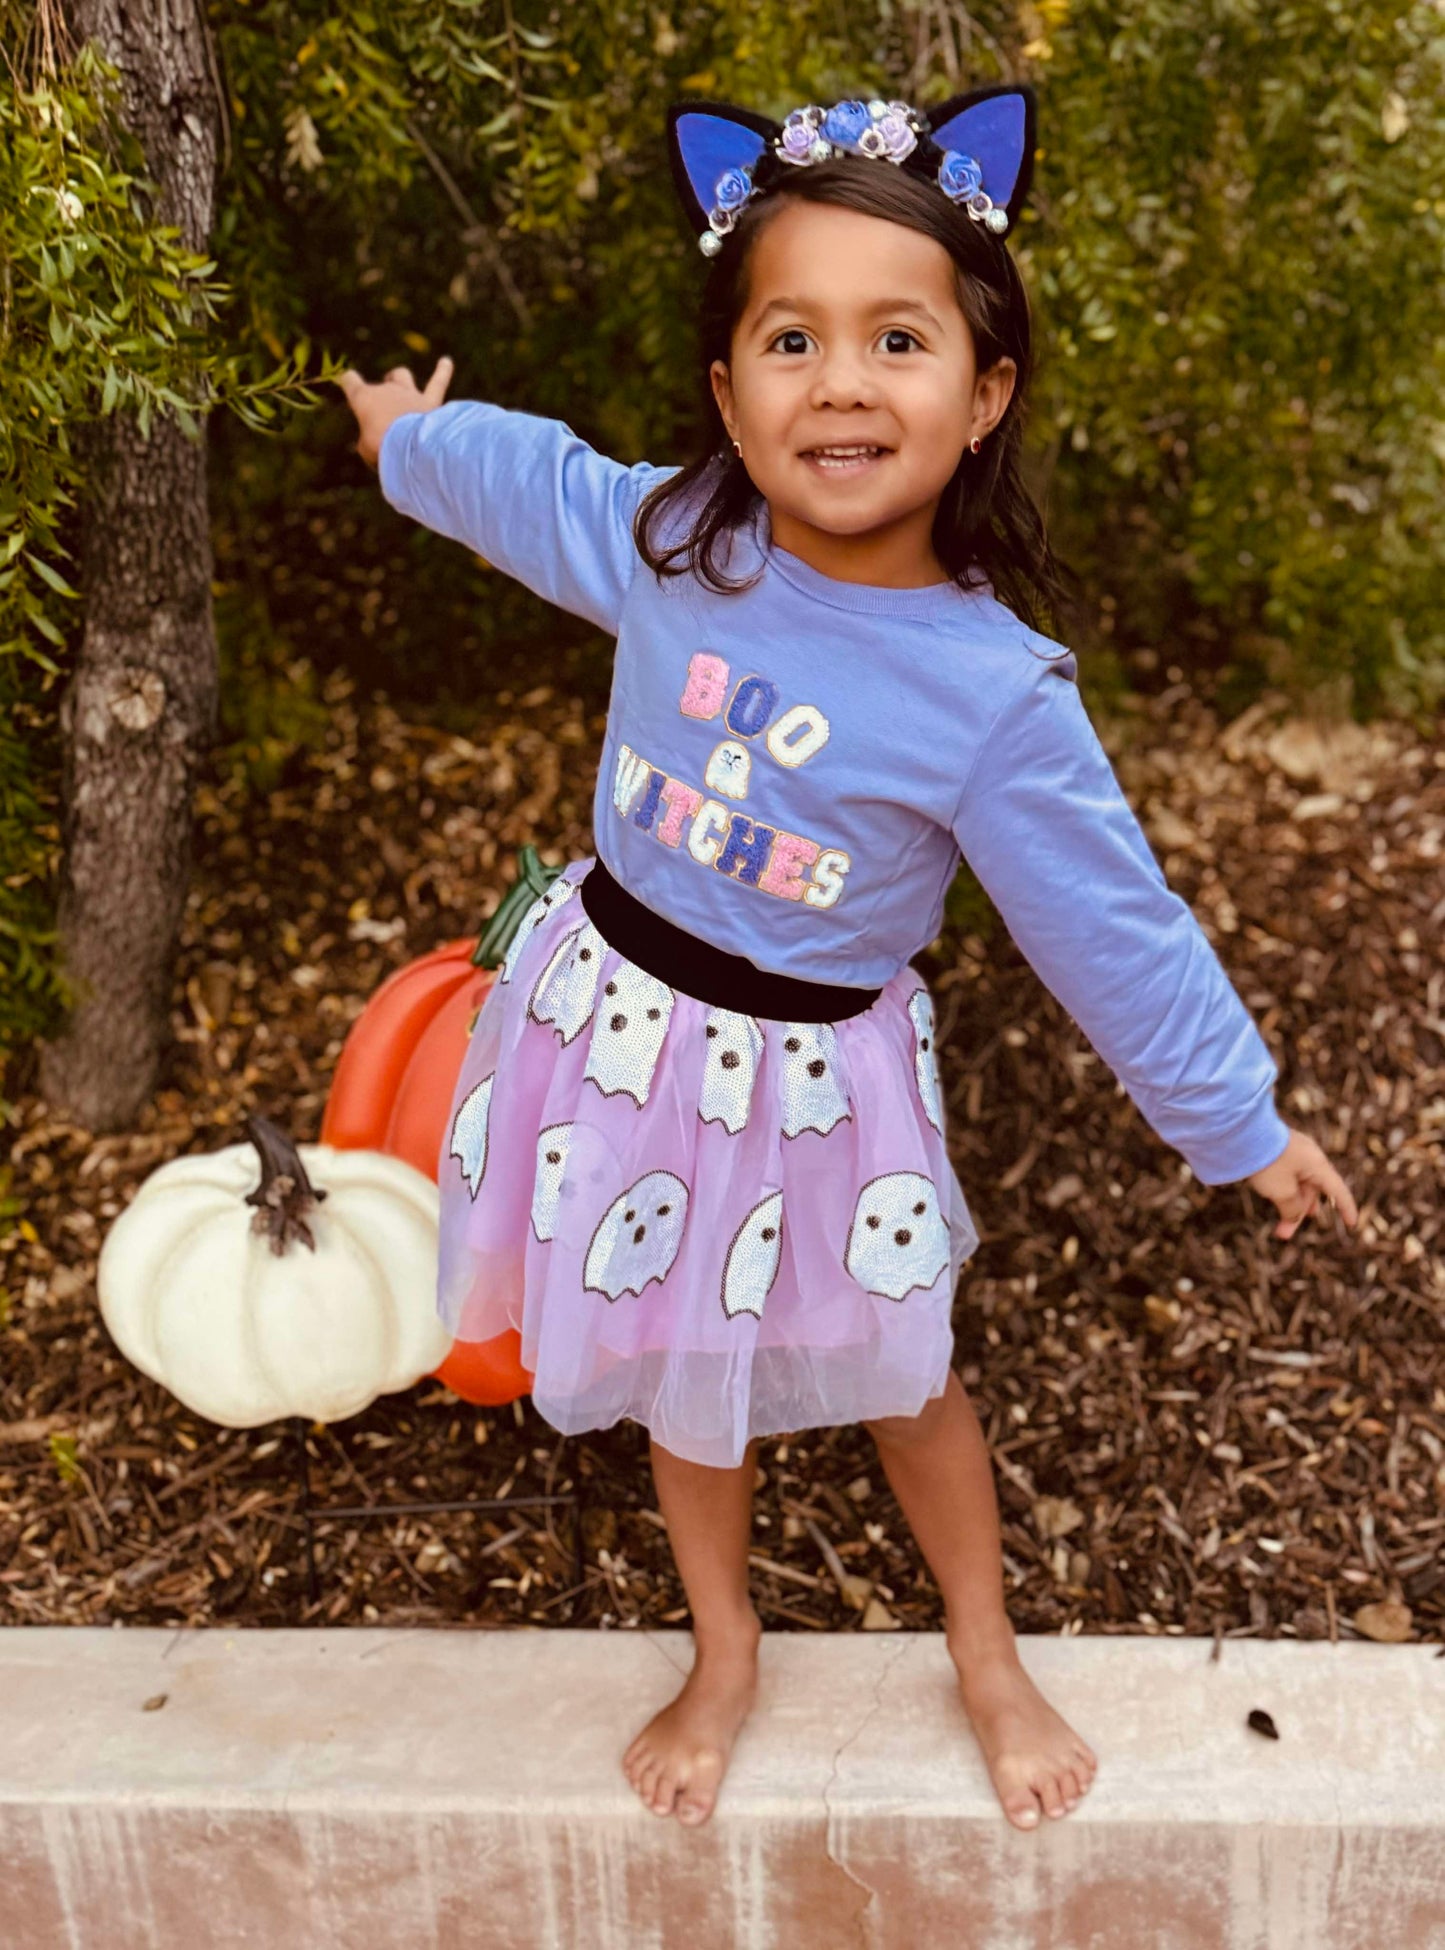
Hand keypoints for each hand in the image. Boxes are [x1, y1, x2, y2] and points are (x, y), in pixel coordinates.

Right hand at [336, 356, 453, 467]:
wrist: (412, 448)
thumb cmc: (382, 448)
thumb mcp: (366, 449)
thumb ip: (369, 440)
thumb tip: (378, 441)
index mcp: (363, 397)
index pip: (349, 380)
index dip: (348, 382)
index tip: (347, 383)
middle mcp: (386, 389)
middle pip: (378, 383)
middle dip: (380, 393)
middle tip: (380, 410)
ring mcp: (409, 393)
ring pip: (403, 376)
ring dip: (400, 379)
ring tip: (399, 380)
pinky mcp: (430, 402)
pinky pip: (437, 383)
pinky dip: (443, 372)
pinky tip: (446, 362)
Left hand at [1247, 1126, 1357, 1239]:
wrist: (1241, 1130)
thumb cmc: (1267, 1161)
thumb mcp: (1281, 1191)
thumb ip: (1292, 1209)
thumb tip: (1294, 1217)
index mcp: (1317, 1165)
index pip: (1338, 1190)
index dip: (1346, 1208)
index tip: (1352, 1224)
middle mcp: (1309, 1156)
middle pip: (1312, 1190)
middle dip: (1299, 1213)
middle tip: (1284, 1233)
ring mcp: (1293, 1151)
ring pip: (1297, 1183)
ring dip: (1288, 1204)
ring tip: (1280, 1223)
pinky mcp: (1277, 1149)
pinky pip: (1286, 1174)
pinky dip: (1282, 1190)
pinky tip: (1273, 1197)